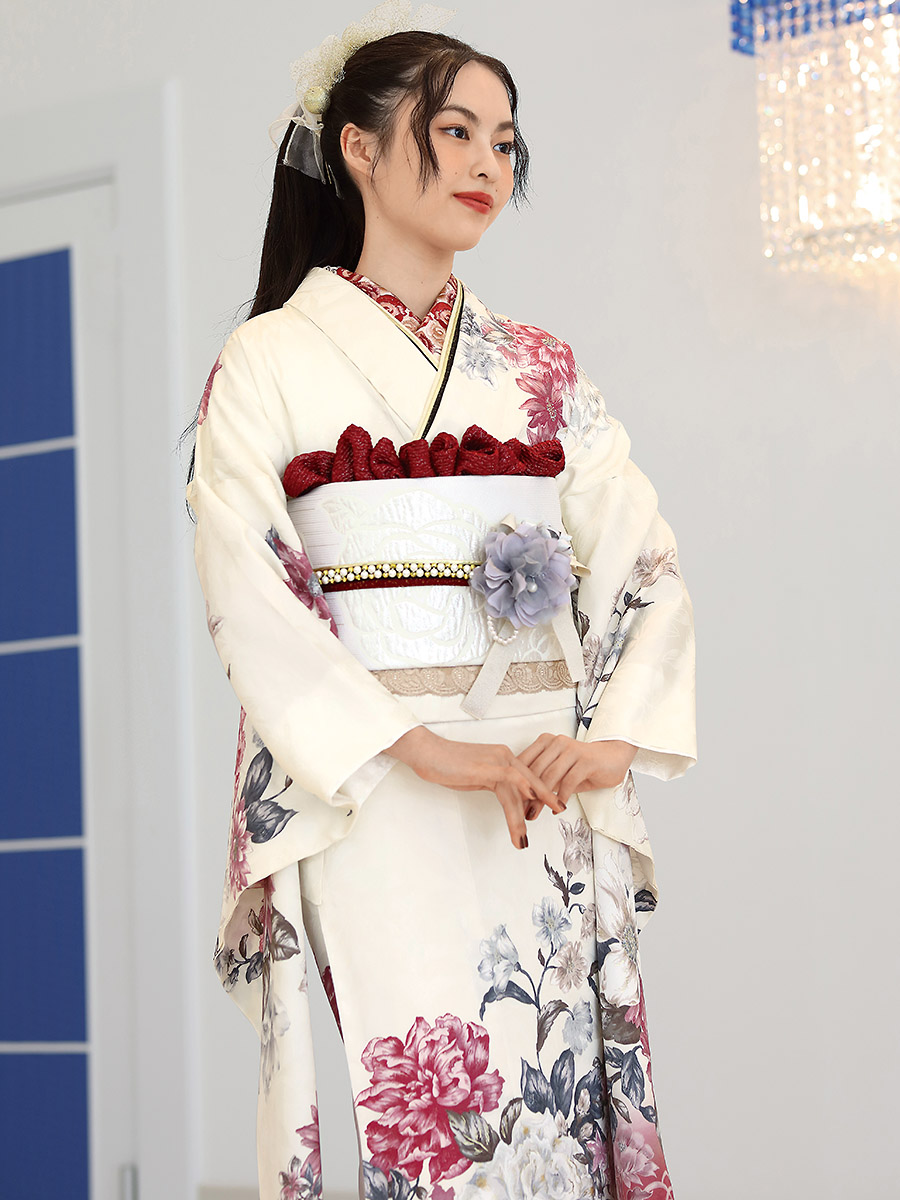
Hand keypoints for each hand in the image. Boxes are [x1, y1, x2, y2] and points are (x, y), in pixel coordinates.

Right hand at [385, 726, 564, 849]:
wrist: (426, 752)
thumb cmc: (446, 763)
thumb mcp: (476, 776)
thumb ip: (493, 784)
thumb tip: (505, 798)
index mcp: (503, 758)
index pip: (528, 778)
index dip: (540, 793)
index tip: (550, 805)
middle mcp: (504, 756)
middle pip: (531, 781)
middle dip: (546, 798)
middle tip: (560, 810)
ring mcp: (496, 760)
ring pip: (519, 789)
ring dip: (522, 817)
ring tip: (524, 838)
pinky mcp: (485, 767)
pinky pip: (509, 779)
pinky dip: (521, 792)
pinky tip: (528, 805)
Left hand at [516, 735, 637, 806]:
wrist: (613, 757)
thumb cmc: (584, 765)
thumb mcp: (560, 771)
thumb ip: (543, 779)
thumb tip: (522, 798)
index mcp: (545, 742)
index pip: (524, 762)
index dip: (516, 783)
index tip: (510, 801)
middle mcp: (556, 742)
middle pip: (535, 771)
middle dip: (525, 794)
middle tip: (520, 811)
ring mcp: (571, 750)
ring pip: (549, 776)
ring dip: (541, 799)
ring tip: (534, 813)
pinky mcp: (585, 760)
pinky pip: (569, 781)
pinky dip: (562, 797)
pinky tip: (558, 809)